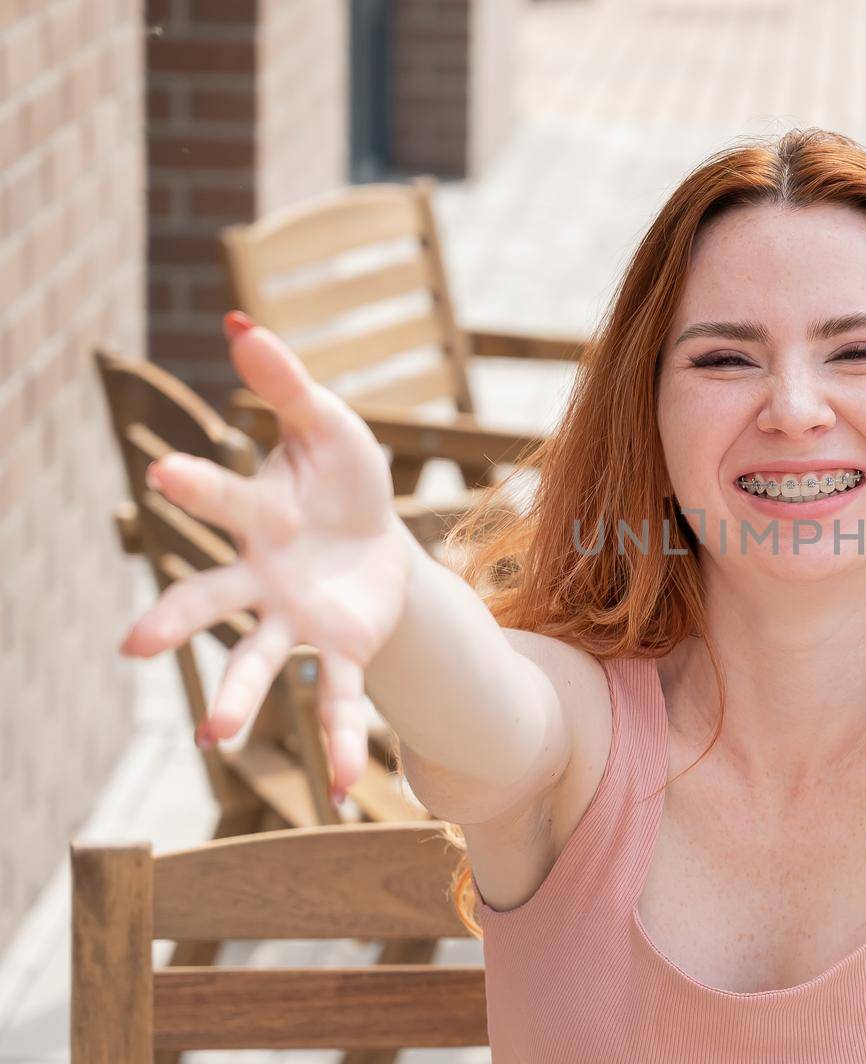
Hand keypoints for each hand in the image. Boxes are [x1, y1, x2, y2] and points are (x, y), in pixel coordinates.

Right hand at [118, 312, 411, 801]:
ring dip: (233, 697)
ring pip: (255, 661)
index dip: (195, 485)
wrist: (383, 543)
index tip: (161, 471)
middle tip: (135, 644)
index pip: (223, 501)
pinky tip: (350, 790)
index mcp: (257, 518)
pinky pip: (336, 698)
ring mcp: (295, 622)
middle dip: (176, 618)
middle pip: (208, 600)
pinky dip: (339, 742)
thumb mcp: (330, 427)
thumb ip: (289, 385)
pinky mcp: (339, 651)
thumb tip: (243, 321)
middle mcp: (261, 579)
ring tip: (213, 738)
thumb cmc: (342, 480)